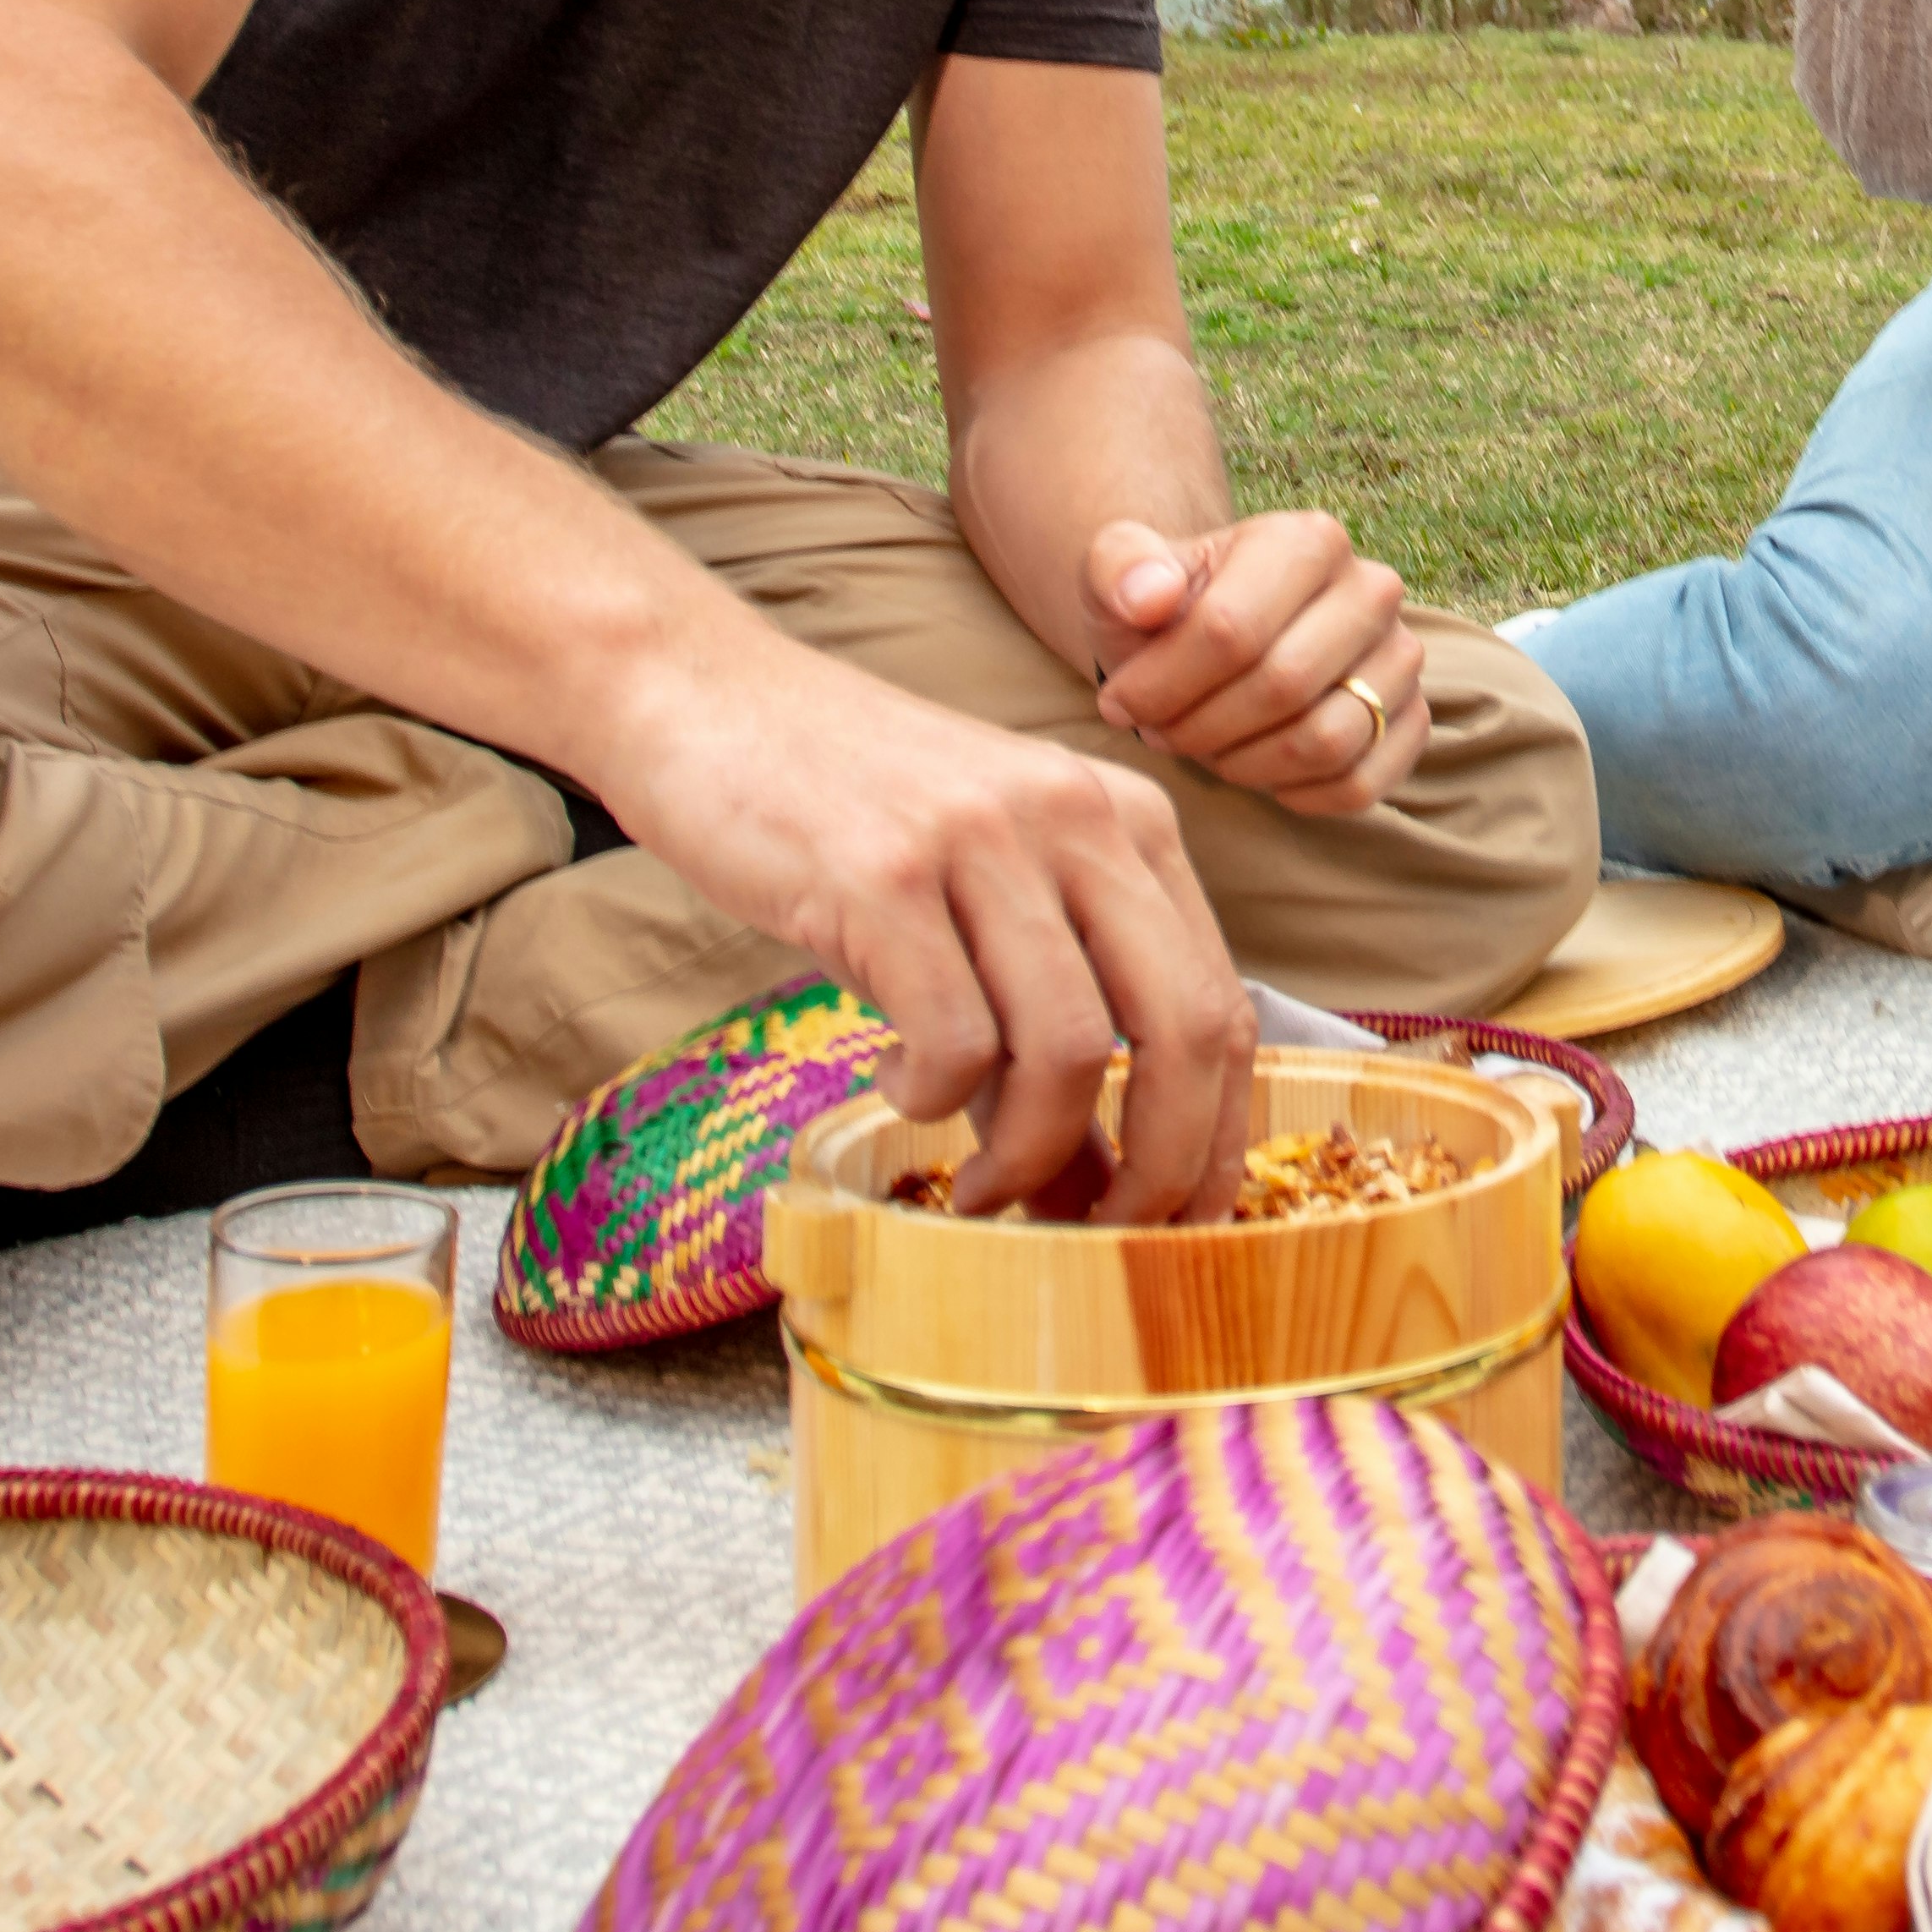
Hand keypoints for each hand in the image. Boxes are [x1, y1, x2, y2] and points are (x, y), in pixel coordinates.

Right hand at [594, 640, 1261, 1222]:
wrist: (705, 695)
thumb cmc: (849, 811)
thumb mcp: (986, 893)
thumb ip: (1053, 1024)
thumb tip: (1106, 1189)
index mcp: (1127, 820)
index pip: (1226, 1001)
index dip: (1222, 1132)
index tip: (1190, 1221)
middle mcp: (1077, 817)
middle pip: (1186, 1029)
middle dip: (1163, 1165)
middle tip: (1103, 1236)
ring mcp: (982, 840)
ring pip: (1074, 1047)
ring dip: (1034, 1155)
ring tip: (981, 1188)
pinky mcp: (882, 874)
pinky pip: (953, 1038)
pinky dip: (937, 1100)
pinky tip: (900, 1087)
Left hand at [1085, 506, 1425, 817]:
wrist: (1213, 640)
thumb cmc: (1161, 612)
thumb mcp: (1118, 575)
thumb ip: (1118, 569)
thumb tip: (1150, 597)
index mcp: (1307, 540)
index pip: (1232, 629)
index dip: (1162, 685)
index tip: (1119, 703)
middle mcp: (1373, 590)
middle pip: (1282, 685)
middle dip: (1202, 727)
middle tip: (1160, 732)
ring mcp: (1401, 657)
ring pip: (1328, 740)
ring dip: (1246, 765)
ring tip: (1204, 747)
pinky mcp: (1411, 720)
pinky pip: (1361, 784)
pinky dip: (1298, 795)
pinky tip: (1255, 770)